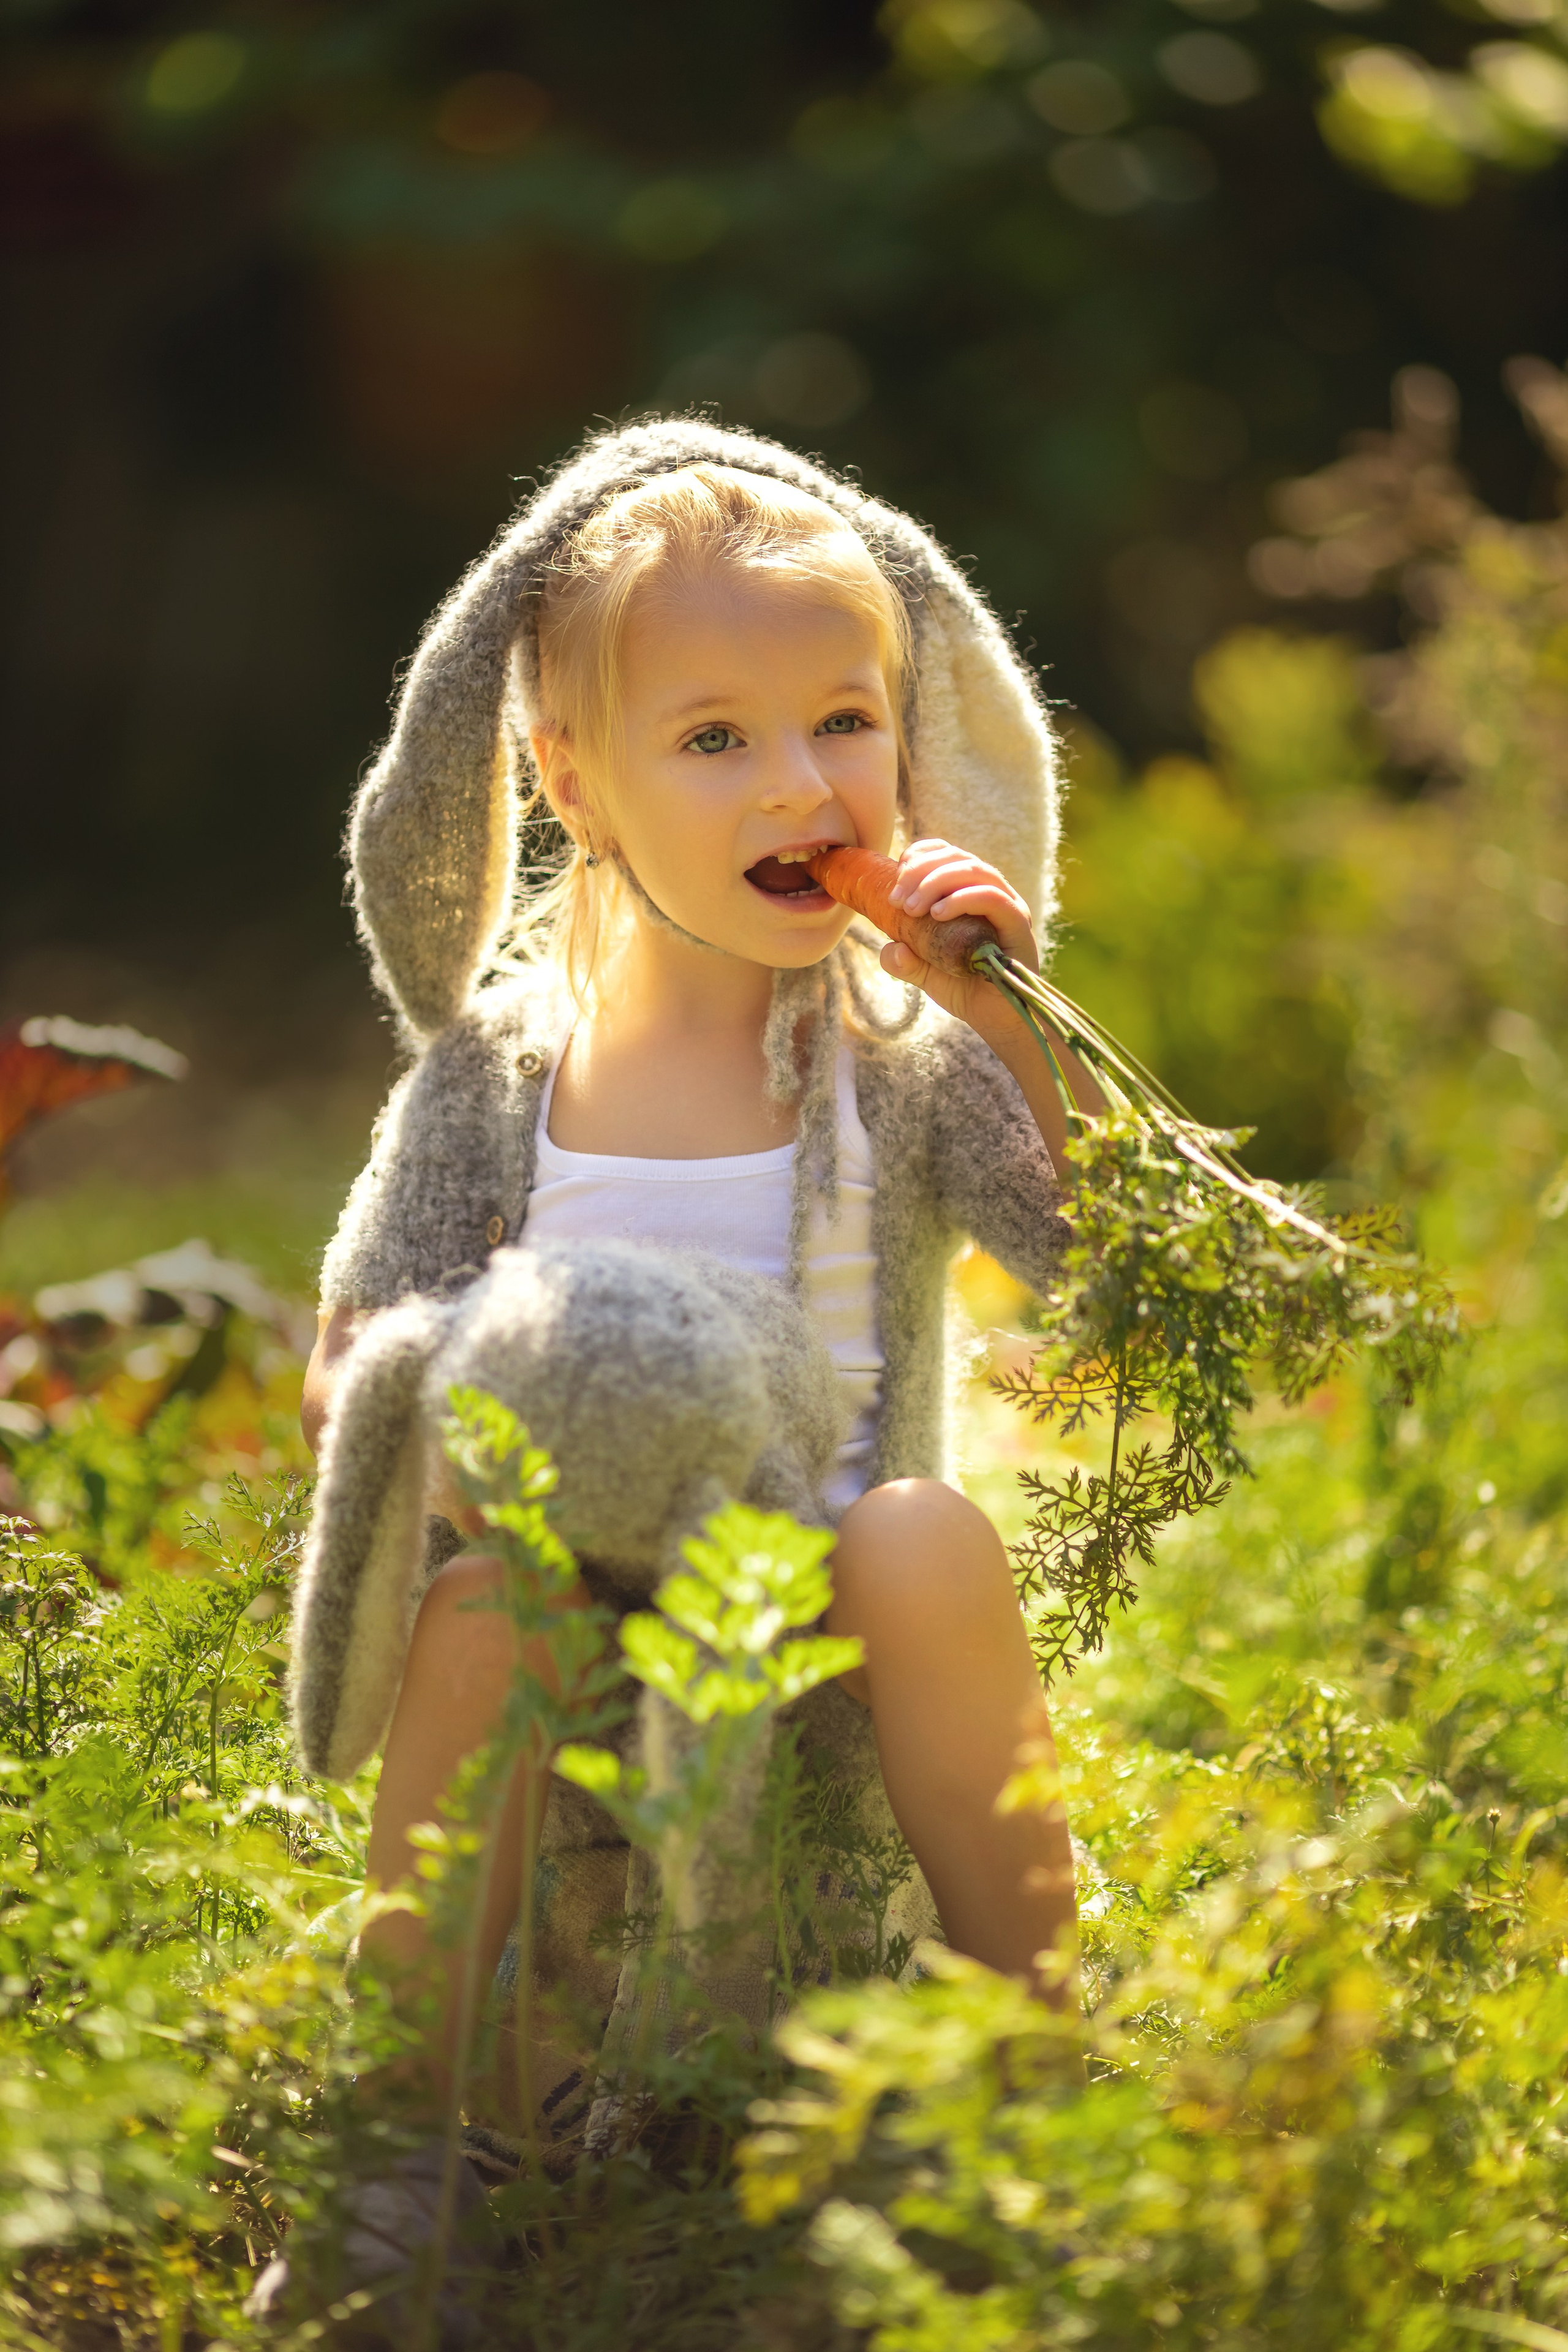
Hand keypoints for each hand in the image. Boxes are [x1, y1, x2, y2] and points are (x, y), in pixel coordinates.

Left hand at [878, 837, 1039, 1041]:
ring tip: (911, 908)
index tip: (897, 875)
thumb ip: (904, 960)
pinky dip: (962, 899)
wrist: (996, 1020)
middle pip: (957, 857)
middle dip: (920, 872)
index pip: (948, 852)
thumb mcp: (925, 972)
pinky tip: (937, 914)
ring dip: (936, 883)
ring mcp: (1009, 906)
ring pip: (974, 871)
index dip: (921, 854)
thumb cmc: (964, 989)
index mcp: (971, 890)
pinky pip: (993, 898)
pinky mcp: (1018, 925)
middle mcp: (993, 891)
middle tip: (896, 900)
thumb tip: (889, 950)